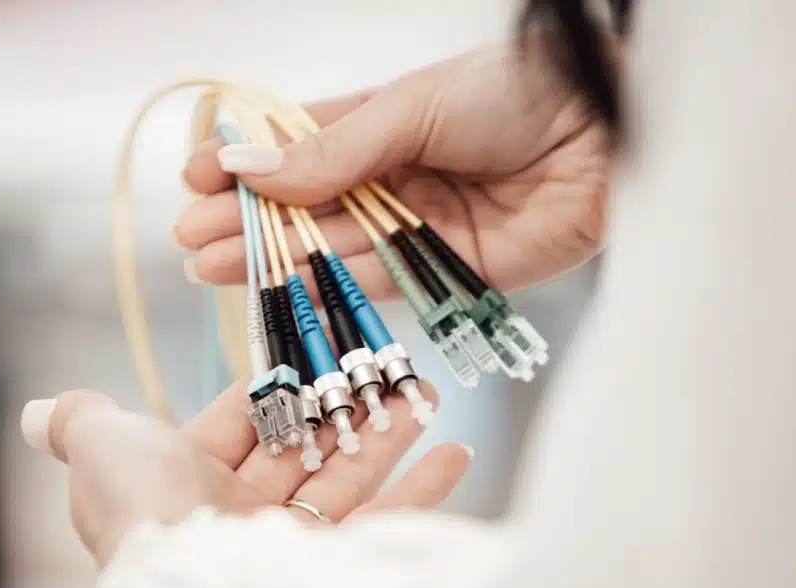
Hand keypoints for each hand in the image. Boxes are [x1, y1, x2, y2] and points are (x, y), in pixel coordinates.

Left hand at [20, 381, 469, 564]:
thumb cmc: (148, 509)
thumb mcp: (102, 447)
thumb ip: (81, 422)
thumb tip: (38, 411)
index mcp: (184, 485)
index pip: (238, 424)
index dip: (272, 385)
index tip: (311, 347)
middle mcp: (235, 520)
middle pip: (299, 451)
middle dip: (342, 406)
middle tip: (383, 366)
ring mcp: (286, 549)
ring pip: (347, 480)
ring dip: (388, 435)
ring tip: (426, 393)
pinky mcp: (331, 572)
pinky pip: (385, 527)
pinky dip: (423, 492)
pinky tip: (457, 453)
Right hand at [173, 43, 610, 300]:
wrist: (607, 136)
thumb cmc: (514, 94)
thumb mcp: (411, 108)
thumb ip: (334, 151)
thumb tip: (250, 169)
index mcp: (383, 119)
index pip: (298, 145)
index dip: (246, 164)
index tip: (195, 179)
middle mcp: (395, 173)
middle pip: (307, 203)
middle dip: (247, 220)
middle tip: (188, 239)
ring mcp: (419, 223)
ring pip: (333, 245)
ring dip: (271, 257)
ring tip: (209, 265)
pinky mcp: (447, 269)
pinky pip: (379, 280)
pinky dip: (327, 284)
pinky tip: (277, 285)